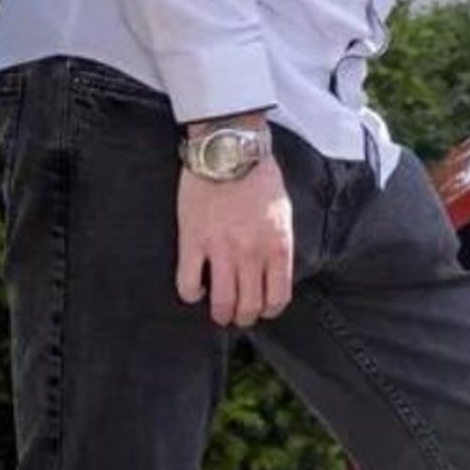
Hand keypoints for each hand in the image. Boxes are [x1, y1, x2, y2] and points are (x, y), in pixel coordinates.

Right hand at [176, 135, 294, 327]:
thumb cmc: (259, 178)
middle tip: (238, 315)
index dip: (270, 310)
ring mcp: (221, 250)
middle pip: (249, 306)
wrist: (229, 153)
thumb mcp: (282, 213)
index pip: (278, 296)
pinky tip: (195, 288)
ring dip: (220, 314)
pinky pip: (188, 284)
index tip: (264, 309)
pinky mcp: (192, 242)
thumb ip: (278, 244)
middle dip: (244, 317)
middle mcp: (251, 253)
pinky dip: (191, 293)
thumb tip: (274, 270)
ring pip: (221, 303)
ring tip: (218, 312)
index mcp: (278, 246)